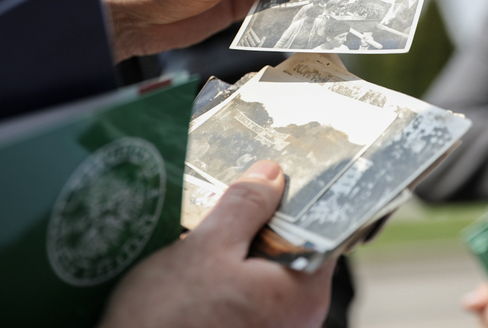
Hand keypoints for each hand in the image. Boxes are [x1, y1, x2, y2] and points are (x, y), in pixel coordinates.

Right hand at [98, 161, 335, 327]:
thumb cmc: (168, 321)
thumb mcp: (205, 248)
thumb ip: (246, 207)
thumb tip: (272, 174)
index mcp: (305, 293)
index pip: (320, 229)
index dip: (295, 200)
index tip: (269, 181)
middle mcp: (301, 319)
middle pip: (293, 250)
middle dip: (261, 225)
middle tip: (228, 204)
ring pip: (268, 272)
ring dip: (241, 251)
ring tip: (207, 238)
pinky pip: (252, 296)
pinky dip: (232, 277)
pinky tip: (201, 272)